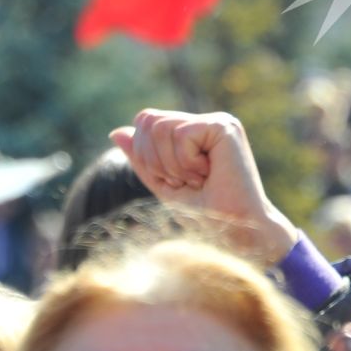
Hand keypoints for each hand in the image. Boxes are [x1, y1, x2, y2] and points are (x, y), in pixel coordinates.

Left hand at [110, 110, 296, 263]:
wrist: (235, 230)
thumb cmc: (205, 213)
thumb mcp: (163, 184)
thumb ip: (141, 158)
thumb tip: (115, 131)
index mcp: (193, 131)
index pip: (145, 121)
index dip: (145, 153)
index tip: (175, 180)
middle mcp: (206, 121)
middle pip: (148, 120)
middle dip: (156, 160)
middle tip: (186, 181)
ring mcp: (217, 121)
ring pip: (161, 127)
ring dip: (172, 164)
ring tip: (198, 178)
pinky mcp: (224, 126)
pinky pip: (181, 134)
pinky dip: (186, 162)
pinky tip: (210, 173)